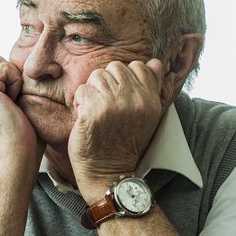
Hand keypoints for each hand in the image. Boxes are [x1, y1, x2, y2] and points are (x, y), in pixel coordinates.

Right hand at [0, 56, 40, 166]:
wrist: (16, 156)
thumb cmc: (24, 141)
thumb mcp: (15, 110)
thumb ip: (12, 91)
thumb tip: (26, 75)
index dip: (9, 78)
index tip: (15, 103)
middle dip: (10, 75)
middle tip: (15, 101)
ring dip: (14, 78)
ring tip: (14, 103)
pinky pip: (6, 67)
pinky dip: (16, 82)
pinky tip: (14, 103)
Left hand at [69, 59, 163, 201]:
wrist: (110, 172)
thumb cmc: (125, 143)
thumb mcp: (147, 116)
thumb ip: (151, 87)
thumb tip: (155, 62)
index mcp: (150, 99)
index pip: (137, 66)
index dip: (123, 78)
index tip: (119, 98)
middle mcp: (135, 99)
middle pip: (114, 68)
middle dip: (106, 83)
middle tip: (105, 106)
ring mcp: (114, 104)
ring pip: (96, 76)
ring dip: (92, 93)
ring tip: (95, 112)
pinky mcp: (93, 111)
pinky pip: (82, 90)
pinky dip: (79, 103)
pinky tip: (85, 118)